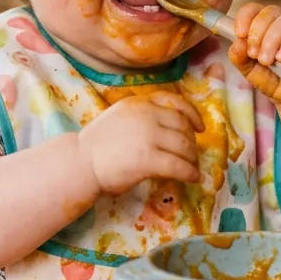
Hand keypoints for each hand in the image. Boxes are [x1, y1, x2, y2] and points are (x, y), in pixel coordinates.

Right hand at [76, 93, 203, 195]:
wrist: (80, 162)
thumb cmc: (96, 145)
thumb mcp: (120, 118)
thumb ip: (141, 117)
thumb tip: (168, 130)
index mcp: (138, 102)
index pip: (173, 101)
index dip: (191, 114)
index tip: (200, 126)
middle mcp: (146, 114)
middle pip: (182, 125)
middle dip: (192, 141)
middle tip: (192, 154)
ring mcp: (148, 135)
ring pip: (184, 145)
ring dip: (192, 158)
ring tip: (193, 167)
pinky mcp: (149, 158)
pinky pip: (179, 165)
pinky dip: (189, 172)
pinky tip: (192, 178)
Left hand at [228, 3, 280, 105]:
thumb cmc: (274, 80)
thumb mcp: (250, 71)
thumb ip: (240, 57)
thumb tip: (237, 42)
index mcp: (266, 25)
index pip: (254, 9)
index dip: (245, 17)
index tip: (239, 34)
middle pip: (269, 12)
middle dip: (257, 33)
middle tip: (254, 55)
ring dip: (271, 41)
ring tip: (267, 61)